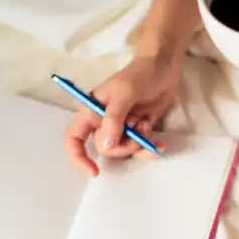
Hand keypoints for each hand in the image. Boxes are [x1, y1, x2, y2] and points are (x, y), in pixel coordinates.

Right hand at [64, 55, 180, 175]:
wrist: (165, 67)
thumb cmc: (140, 74)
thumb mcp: (125, 91)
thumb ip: (114, 117)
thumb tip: (107, 145)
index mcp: (91, 111)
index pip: (73, 138)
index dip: (78, 156)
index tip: (94, 170)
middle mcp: (103, 122)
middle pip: (105, 148)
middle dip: (123, 146)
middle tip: (138, 130)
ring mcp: (121, 128)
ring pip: (123, 151)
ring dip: (138, 145)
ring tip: (147, 126)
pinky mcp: (138, 130)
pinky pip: (139, 149)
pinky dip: (149, 148)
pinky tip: (159, 143)